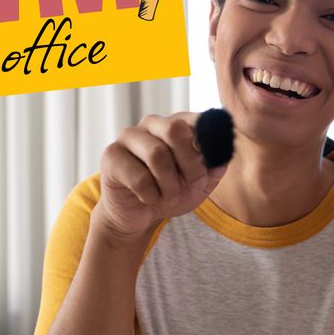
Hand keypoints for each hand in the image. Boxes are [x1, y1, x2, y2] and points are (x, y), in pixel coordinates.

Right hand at [94, 112, 227, 240]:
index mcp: (177, 123)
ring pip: (157, 154)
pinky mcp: (111, 156)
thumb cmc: (170, 192)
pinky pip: (139, 177)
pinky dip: (151, 195)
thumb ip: (214, 167)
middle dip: (190, 163)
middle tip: (192, 183)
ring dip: (170, 184)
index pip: (198, 119)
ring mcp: (128, 137)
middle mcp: (152, 124)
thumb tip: (222, 158)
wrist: (139, 215)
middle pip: (176, 129)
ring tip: (170, 196)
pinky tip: (149, 198)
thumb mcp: (200, 183)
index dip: (209, 144)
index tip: (210, 165)